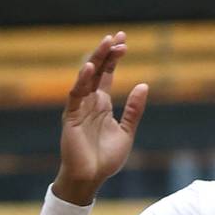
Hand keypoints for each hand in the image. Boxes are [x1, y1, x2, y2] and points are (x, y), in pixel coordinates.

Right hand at [52, 33, 147, 204]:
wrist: (90, 178)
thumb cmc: (105, 159)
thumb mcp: (126, 131)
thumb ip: (134, 110)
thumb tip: (144, 85)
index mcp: (101, 104)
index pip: (107, 75)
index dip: (114, 58)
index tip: (124, 41)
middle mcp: (89, 102)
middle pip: (97, 71)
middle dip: (106, 53)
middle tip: (117, 36)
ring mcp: (79, 108)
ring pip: (86, 78)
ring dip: (96, 60)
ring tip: (106, 43)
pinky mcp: (70, 117)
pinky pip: (75, 95)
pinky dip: (82, 81)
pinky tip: (89, 67)